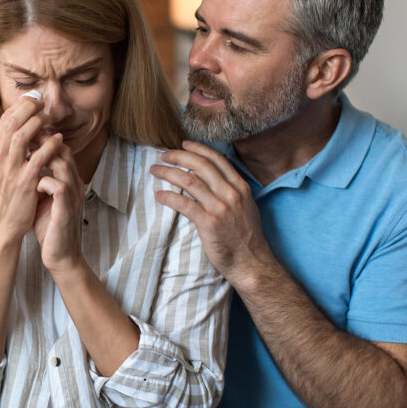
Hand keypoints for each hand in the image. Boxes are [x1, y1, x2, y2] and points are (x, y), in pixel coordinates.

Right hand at [0, 95, 63, 242]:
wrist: (3, 226)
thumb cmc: (5, 196)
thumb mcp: (0, 169)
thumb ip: (8, 149)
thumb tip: (21, 127)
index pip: (3, 122)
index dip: (18, 107)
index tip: (32, 98)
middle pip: (10, 123)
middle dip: (27, 108)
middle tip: (41, 101)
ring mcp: (10, 171)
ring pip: (21, 136)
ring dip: (36, 123)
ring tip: (48, 117)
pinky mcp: (24, 183)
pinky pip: (38, 158)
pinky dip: (49, 145)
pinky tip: (59, 140)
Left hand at [33, 142, 85, 273]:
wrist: (61, 255)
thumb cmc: (49, 225)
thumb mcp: (43, 197)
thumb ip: (38, 178)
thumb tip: (23, 160)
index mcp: (68, 178)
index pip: (58, 147)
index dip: (40, 137)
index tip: (21, 131)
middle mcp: (73, 183)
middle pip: (62, 149)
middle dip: (41, 139)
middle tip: (21, 135)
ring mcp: (72, 196)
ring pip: (62, 163)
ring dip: (43, 156)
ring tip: (24, 155)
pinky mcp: (67, 210)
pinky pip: (59, 187)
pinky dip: (44, 181)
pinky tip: (32, 183)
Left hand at [149, 140, 273, 285]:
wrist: (251, 262)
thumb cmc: (246, 238)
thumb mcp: (246, 207)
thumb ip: (232, 191)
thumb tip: (213, 179)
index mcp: (240, 187)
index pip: (217, 159)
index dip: (198, 149)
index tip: (184, 145)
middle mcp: (231, 193)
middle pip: (200, 165)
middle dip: (179, 156)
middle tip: (164, 155)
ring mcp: (220, 207)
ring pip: (189, 181)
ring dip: (168, 172)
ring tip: (155, 170)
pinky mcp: (208, 223)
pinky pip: (183, 203)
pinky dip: (168, 197)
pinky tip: (159, 195)